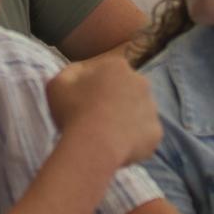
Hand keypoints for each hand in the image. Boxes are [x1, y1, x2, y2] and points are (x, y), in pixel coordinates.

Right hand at [45, 56, 160, 165]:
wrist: (94, 145)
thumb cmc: (73, 111)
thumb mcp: (57, 84)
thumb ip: (70, 72)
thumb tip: (80, 72)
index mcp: (118, 66)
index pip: (109, 71)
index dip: (96, 85)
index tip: (85, 100)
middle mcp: (140, 82)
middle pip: (127, 89)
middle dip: (116, 99)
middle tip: (97, 117)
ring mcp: (152, 108)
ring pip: (138, 112)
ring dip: (126, 119)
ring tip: (107, 134)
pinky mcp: (156, 133)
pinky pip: (144, 135)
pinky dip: (134, 140)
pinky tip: (117, 147)